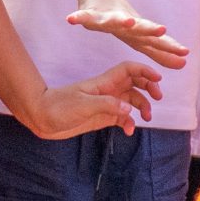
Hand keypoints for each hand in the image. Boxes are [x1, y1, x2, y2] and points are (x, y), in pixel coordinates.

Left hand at [28, 62, 159, 138]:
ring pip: (131, 101)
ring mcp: (105, 104)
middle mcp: (108, 91)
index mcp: (103, 83)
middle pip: (135, 83)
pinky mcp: (102, 117)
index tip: (158, 79)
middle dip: (149, 88)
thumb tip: (129, 109)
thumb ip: (107, 105)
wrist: (41, 117)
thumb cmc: (58, 107)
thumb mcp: (83, 105)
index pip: (128, 70)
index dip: (144, 71)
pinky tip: (129, 131)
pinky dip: (129, 122)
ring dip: (142, 107)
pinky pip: (122, 117)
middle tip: (158, 98)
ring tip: (147, 118)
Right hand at [66, 0, 189, 69]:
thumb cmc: (125, 22)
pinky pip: (83, 17)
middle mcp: (126, 23)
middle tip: (162, 29)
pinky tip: (70, 20)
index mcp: (138, 32)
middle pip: (140, 27)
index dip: (169, 46)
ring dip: (121, 20)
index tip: (185, 52)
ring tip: (128, 22)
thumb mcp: (142, 38)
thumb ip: (161, 52)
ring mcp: (108, 17)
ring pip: (115, 19)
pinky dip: (78, 18)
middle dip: (150, 29)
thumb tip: (184, 64)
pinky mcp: (90, 13)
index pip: (156, 40)